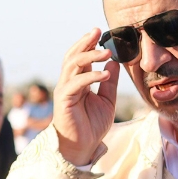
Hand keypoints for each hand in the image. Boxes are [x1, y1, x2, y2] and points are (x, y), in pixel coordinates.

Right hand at [53, 28, 119, 165]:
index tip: (100, 32)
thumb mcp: (107, 100)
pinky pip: (76, 83)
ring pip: (72, 64)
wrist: (83, 147)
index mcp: (78, 81)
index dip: (88, 44)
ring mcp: (65, 89)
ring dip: (89, 56)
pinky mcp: (64, 99)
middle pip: (73, 55)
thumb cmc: (92, 125)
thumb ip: (110, 82)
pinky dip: (91, 76)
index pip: (81, 57)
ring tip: (106, 52)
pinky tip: (105, 74)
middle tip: (98, 32)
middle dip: (85, 42)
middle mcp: (69, 82)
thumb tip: (114, 62)